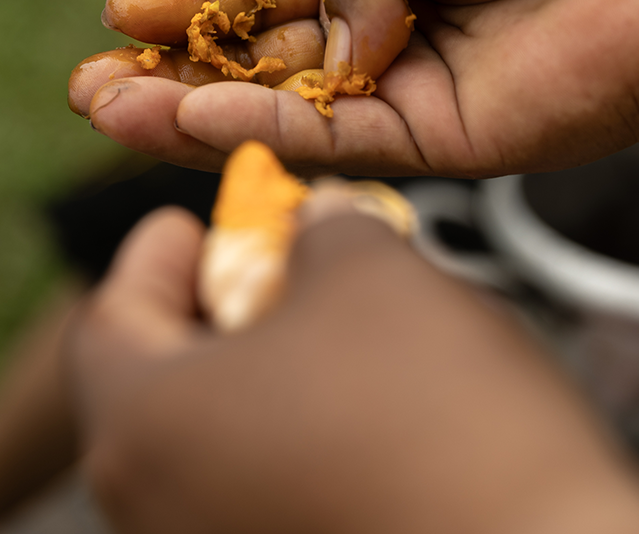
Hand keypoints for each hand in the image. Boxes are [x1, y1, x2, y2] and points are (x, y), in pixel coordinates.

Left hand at [67, 189, 638, 533]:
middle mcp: (164, 506)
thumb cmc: (441, 411)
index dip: (156, 254)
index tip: (191, 221)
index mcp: (149, 424)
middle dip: (224, 299)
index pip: (110, 319)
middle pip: (168, 375)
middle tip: (279, 255)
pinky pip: (271, 473)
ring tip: (342, 310)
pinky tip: (371, 385)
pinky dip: (302, 416)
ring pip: (226, 426)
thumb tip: (320, 221)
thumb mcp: (372, 274)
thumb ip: (325, 229)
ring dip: (272, 356)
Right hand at [69, 0, 638, 175]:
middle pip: (262, 60)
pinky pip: (335, 140)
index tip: (123, 5)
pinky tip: (193, 117)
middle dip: (177, 69)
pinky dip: (263, 130)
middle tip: (93, 81)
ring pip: (284, 111)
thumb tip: (323, 41)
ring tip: (110, 107)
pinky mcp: (440, 143)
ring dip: (194, 110)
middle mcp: (388, 30)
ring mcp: (410, 92)